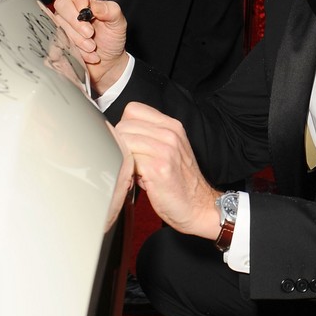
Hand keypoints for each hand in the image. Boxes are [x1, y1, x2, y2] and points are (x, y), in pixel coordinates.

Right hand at [53, 0, 129, 94]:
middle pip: (61, 4)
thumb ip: (111, 10)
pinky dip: (74, 50)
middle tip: (91, 33)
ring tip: (92, 47)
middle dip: (76, 21)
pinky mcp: (56, 40)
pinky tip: (88, 55)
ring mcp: (61, 25)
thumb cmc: (112, 39)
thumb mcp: (118, 23)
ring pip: (58, 24)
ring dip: (76, 38)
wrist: (109, 63)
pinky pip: (56, 41)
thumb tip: (95, 6)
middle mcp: (70, 9)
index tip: (85, 7)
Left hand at [116, 102, 220, 237]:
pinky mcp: (158, 168)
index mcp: (172, 126)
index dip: (126, 127)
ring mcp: (166, 150)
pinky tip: (137, 179)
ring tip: (135, 170)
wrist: (198, 206)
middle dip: (121, 144)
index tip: (131, 144)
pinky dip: (127, 171)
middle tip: (132, 161)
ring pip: (123, 140)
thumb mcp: (169, 149)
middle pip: (124, 125)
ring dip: (123, 157)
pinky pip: (128, 160)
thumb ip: (148, 136)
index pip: (133, 109)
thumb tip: (118, 134)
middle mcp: (170, 134)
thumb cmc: (179, 181)